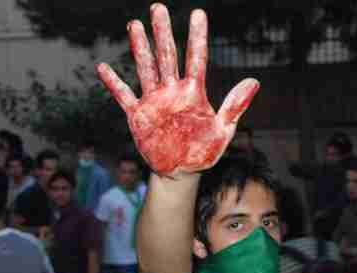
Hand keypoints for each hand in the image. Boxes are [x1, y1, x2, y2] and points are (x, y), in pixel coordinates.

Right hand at [97, 3, 259, 176]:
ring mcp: (153, 102)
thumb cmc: (203, 152)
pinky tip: (102, 68)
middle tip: (158, 8)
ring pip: (145, 69)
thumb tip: (254, 81)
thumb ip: (235, 106)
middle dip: (162, 32)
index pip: (196, 59)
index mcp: (194, 93)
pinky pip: (123, 97)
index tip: (198, 14)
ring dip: (140, 48)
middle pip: (167, 56)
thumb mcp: (222, 131)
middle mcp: (172, 92)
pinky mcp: (138, 116)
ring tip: (135, 24)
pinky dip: (113, 84)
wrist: (180, 172)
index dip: (197, 37)